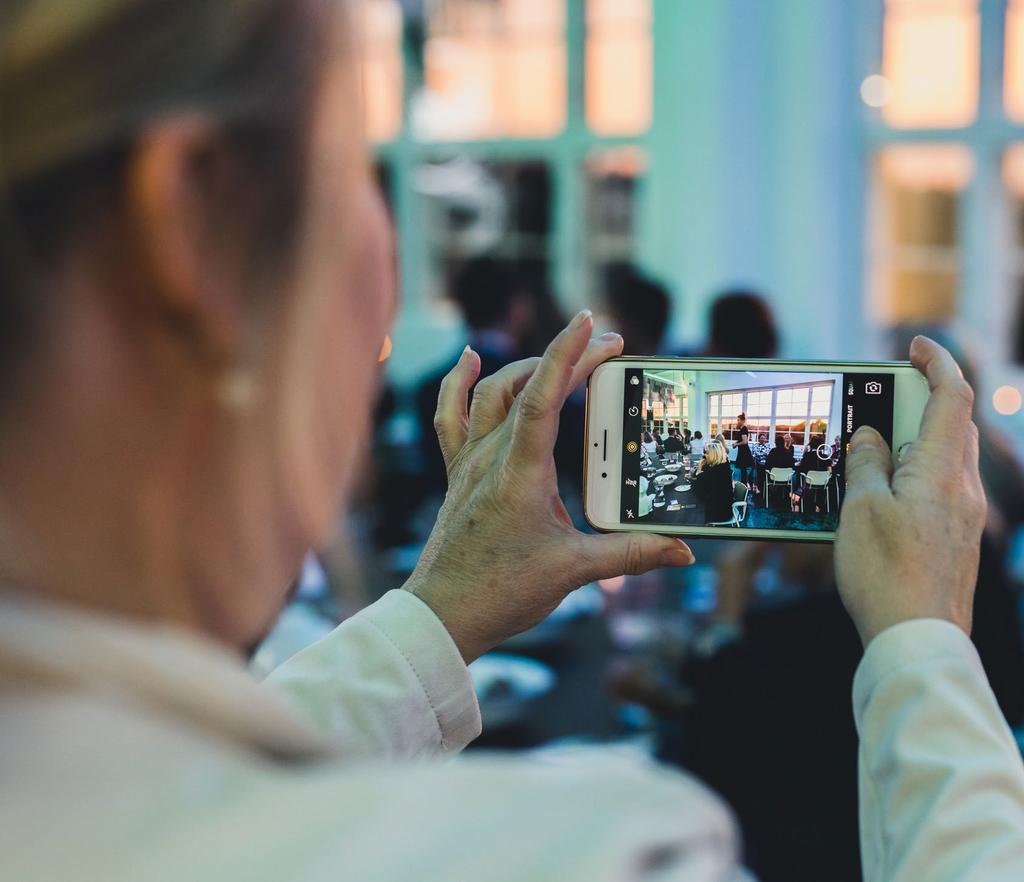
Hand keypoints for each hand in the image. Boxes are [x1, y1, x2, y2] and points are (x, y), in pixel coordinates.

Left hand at [404, 311, 695, 662]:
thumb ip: (630, 554)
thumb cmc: (501, 593)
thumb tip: (681, 550)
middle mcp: (490, 457)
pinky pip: (451, 416)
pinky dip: (459, 383)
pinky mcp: (457, 474)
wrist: (441, 615)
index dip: (569, 354)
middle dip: (570, 358)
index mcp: (519, 473)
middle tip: (610, 348)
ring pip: (491, 393)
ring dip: (528, 367)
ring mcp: (468, 462)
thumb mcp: (573, 570)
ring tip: (564, 357)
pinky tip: (470, 359)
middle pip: (527, 387)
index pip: (545, 397)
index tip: (593, 323)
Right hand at [834, 337, 985, 645]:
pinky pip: (938, 489)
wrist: (917, 638)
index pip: (952, 398)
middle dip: (923, 400)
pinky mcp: (955, 539)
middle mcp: (962, 489)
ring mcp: (963, 516)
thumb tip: (868, 436)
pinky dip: (913, 473)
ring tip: (871, 448)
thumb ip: (866, 464)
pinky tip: (882, 493)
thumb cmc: (886, 574)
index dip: (938, 363)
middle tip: (882, 395)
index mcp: (941, 472)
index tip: (917, 345)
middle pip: (953, 425)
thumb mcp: (860, 509)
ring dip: (913, 440)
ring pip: (945, 458)